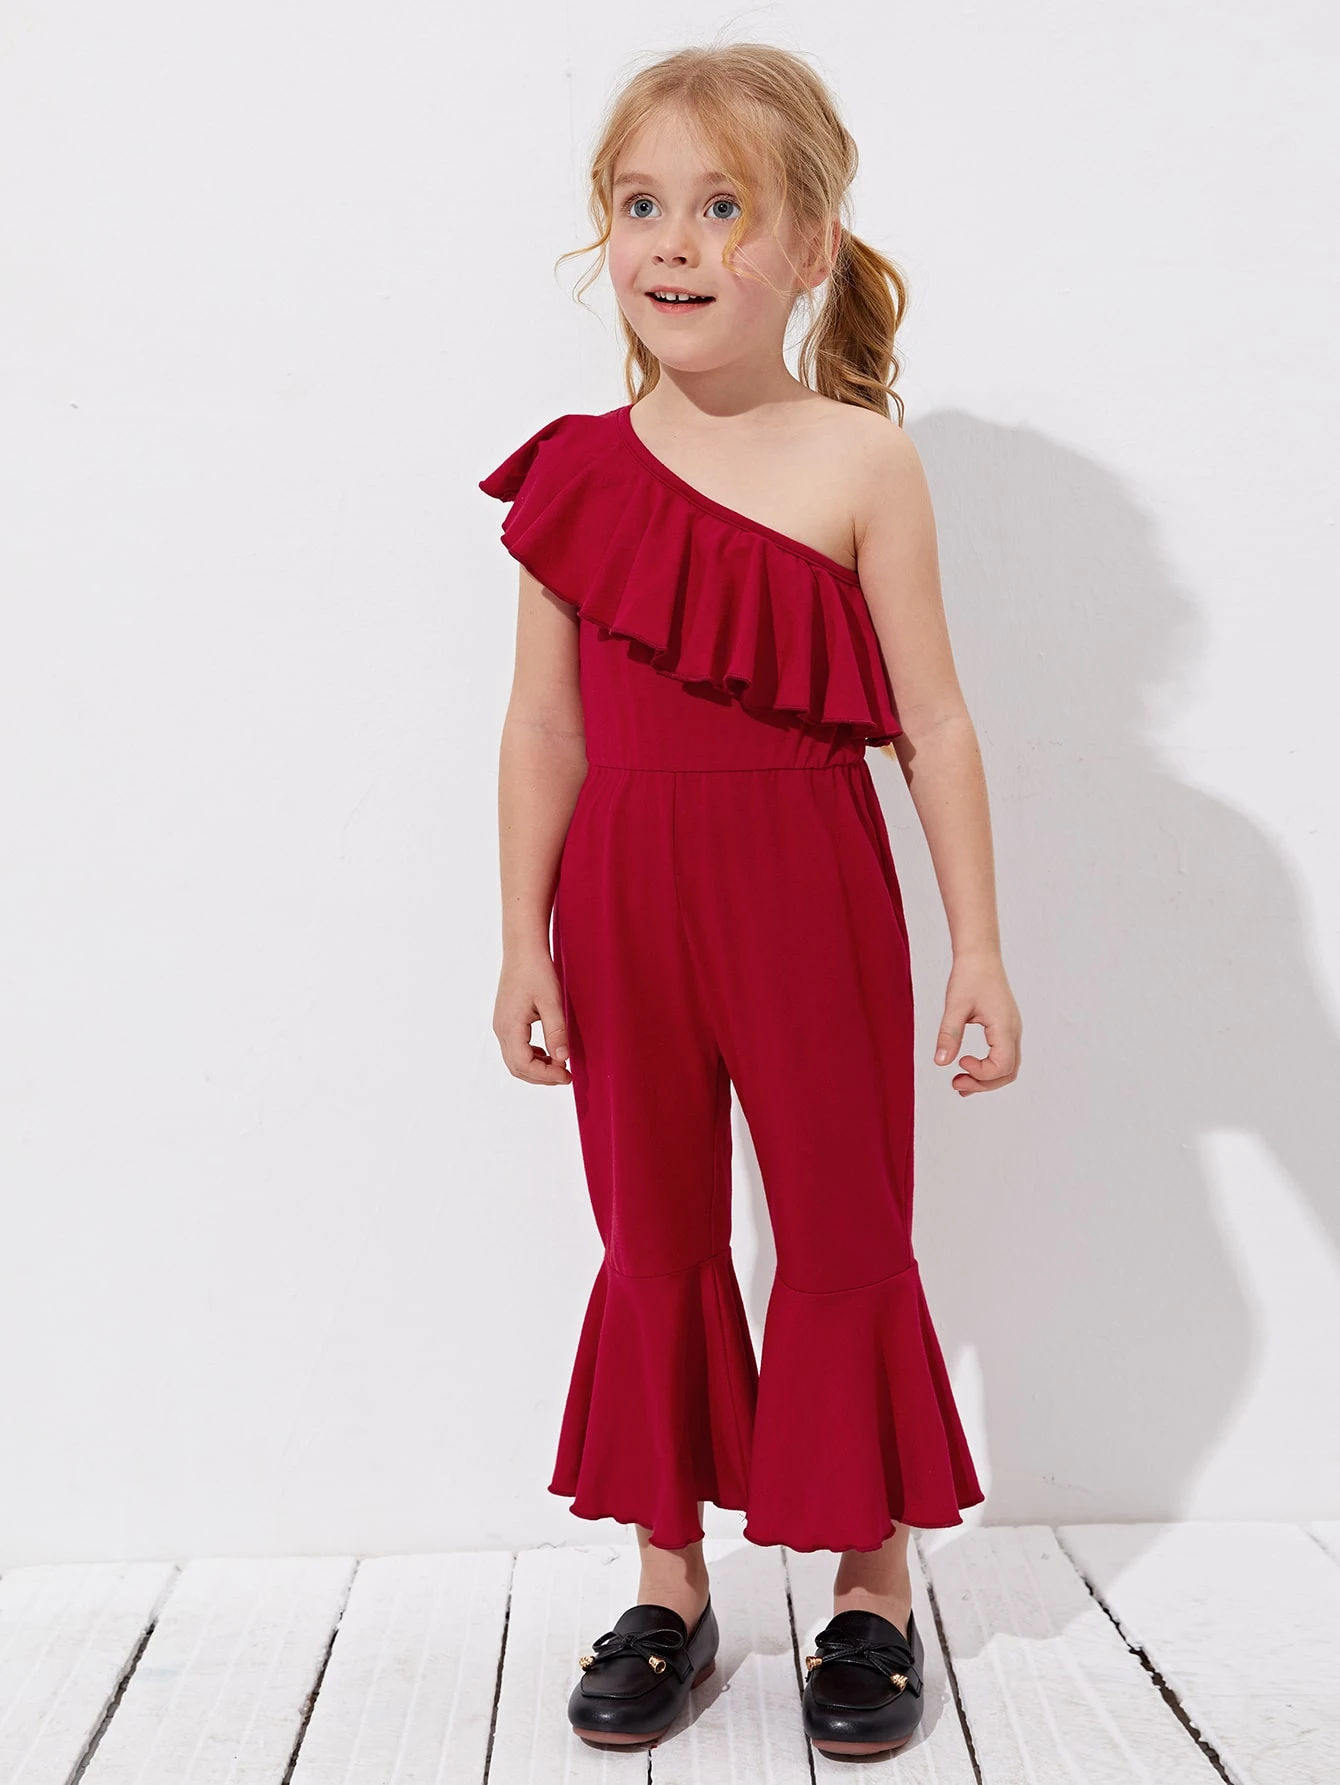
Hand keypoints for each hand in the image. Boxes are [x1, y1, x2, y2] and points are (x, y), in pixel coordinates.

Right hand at [494, 950, 571, 1084]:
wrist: (523, 950)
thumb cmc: (536, 970)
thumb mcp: (552, 1001)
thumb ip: (557, 1032)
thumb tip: (562, 1059)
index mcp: (510, 1026)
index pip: (524, 1064)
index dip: (546, 1075)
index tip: (567, 1075)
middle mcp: (501, 1029)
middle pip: (517, 1067)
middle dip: (541, 1076)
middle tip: (566, 1076)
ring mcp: (501, 1025)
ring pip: (515, 1060)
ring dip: (536, 1068)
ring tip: (559, 1066)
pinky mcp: (506, 1021)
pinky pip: (516, 1048)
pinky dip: (532, 1056)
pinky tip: (549, 1051)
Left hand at [934, 951, 1020, 1096]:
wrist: (980, 956)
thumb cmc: (970, 976)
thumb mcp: (955, 1006)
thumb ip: (949, 1035)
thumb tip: (941, 1062)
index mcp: (1005, 1027)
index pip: (1002, 1066)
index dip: (981, 1072)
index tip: (960, 1061)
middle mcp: (1013, 1031)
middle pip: (1008, 1072)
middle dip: (983, 1084)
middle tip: (956, 1084)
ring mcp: (1011, 1030)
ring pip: (1008, 1066)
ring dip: (986, 1079)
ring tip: (959, 1082)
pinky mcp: (1005, 1027)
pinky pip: (1003, 1055)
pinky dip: (988, 1068)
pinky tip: (967, 1068)